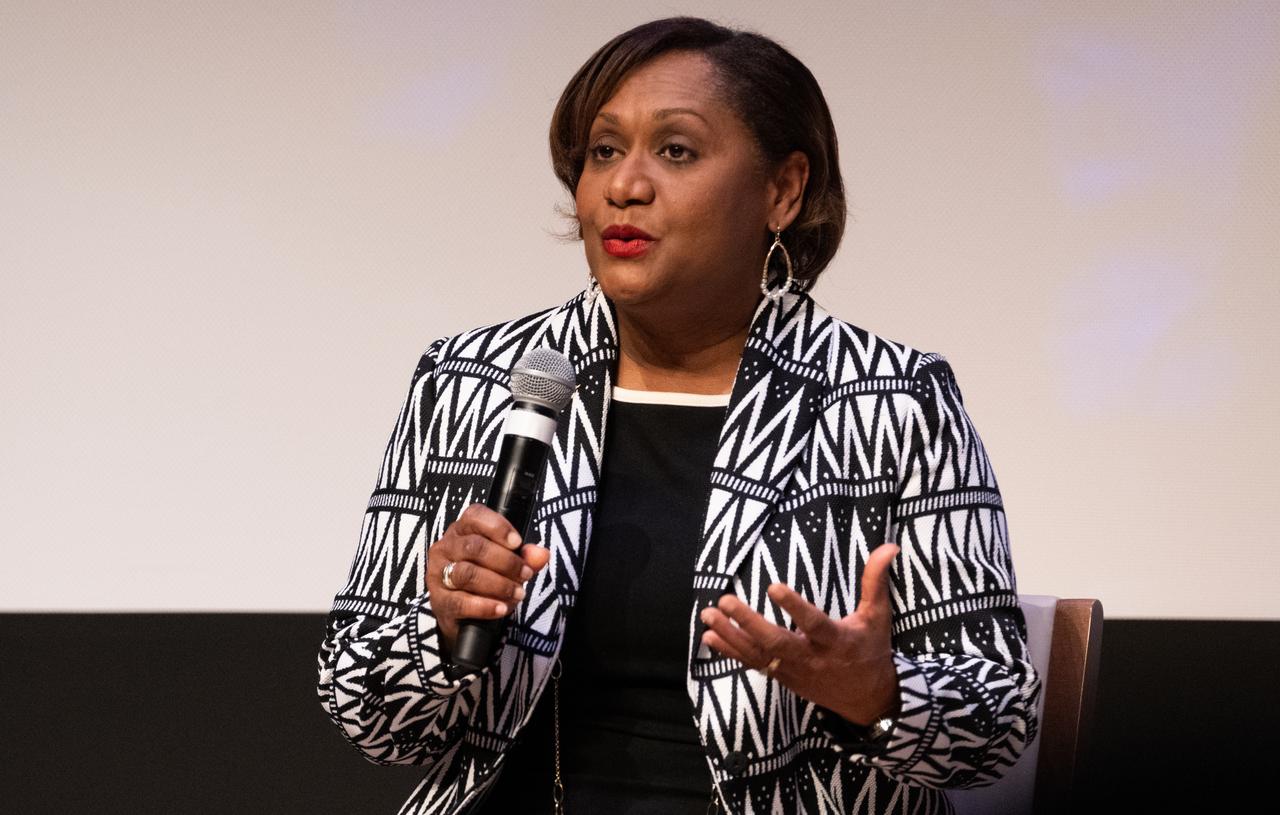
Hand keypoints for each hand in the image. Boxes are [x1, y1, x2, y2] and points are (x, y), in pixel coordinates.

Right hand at [426, 504, 549, 651]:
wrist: (461, 614)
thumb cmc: (485, 577)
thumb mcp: (508, 564)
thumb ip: (525, 557)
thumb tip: (541, 554)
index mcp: (462, 530)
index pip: (475, 516)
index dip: (498, 527)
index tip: (517, 543)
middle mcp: (446, 547)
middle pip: (475, 547)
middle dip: (506, 562)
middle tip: (525, 574)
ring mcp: (438, 573)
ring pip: (468, 573)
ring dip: (498, 585)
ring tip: (518, 593)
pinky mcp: (439, 600)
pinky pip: (460, 602)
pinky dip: (484, 606)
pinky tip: (501, 608)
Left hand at [699, 543, 900, 726]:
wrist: (868, 700)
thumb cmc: (871, 650)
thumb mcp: (878, 616)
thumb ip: (876, 581)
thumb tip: (889, 545)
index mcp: (837, 641)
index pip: (814, 624)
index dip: (794, 608)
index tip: (773, 586)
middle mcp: (812, 658)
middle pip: (776, 643)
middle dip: (748, 623)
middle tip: (724, 601)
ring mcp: (793, 671)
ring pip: (758, 655)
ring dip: (730, 635)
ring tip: (707, 615)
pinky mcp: (782, 678)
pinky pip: (752, 665)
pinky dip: (729, 652)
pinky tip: (708, 637)